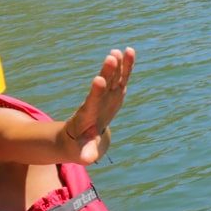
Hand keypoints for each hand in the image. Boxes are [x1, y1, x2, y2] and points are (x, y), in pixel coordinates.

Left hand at [60, 47, 134, 164]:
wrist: (81, 136)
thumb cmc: (81, 146)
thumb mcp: (82, 151)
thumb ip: (86, 152)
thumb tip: (87, 159)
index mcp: (89, 115)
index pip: (92, 102)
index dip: (96, 92)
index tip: (98, 80)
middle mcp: (97, 102)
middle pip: (103, 85)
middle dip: (107, 72)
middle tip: (110, 57)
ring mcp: (106, 96)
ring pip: (112, 78)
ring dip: (116, 65)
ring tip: (118, 51)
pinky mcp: (114, 93)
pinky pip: (121, 78)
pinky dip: (125, 66)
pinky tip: (129, 51)